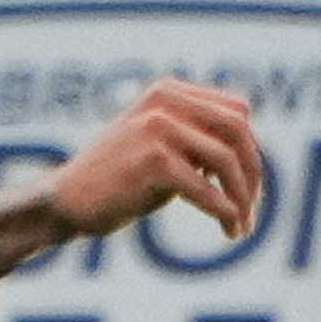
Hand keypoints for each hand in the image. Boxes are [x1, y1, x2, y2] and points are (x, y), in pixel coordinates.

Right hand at [44, 82, 261, 246]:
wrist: (67, 201)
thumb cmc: (118, 180)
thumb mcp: (161, 147)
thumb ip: (198, 141)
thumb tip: (249, 158)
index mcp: (170, 92)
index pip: (236, 110)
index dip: (250, 149)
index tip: (249, 186)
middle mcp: (165, 100)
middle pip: (237, 130)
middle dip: (253, 173)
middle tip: (252, 210)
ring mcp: (157, 127)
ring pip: (225, 160)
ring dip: (242, 198)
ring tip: (242, 226)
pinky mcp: (152, 160)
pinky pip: (205, 189)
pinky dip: (224, 212)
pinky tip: (228, 229)